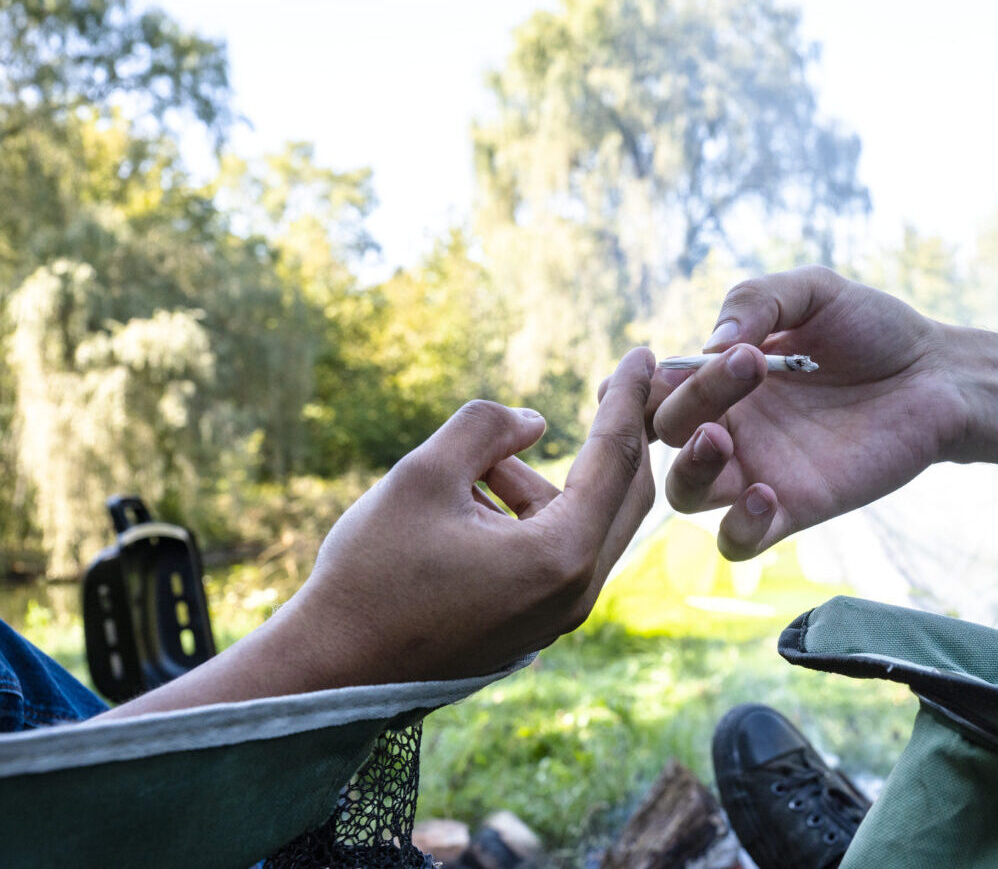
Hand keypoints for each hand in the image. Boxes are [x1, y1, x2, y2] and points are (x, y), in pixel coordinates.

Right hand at [283, 348, 655, 683]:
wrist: (331, 670)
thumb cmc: (372, 574)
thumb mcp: (423, 476)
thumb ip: (486, 429)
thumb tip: (535, 422)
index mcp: (560, 556)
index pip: (614, 457)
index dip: (626, 397)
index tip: (642, 351)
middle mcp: (576, 593)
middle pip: (625, 495)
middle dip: (618, 436)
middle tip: (606, 385)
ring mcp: (558, 616)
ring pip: (584, 524)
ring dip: (551, 479)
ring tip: (483, 461)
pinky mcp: (534, 626)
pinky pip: (557, 553)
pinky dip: (534, 513)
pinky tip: (479, 495)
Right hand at [650, 266, 965, 558]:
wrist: (940, 376)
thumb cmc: (876, 330)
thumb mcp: (814, 290)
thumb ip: (756, 300)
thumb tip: (710, 345)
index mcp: (722, 378)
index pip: (654, 390)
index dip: (636, 384)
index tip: (656, 364)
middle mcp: (731, 426)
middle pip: (664, 435)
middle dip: (688, 402)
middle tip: (743, 370)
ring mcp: (759, 471)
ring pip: (685, 494)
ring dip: (691, 467)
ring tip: (724, 438)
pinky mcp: (796, 508)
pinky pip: (738, 541)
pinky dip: (737, 526)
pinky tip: (767, 493)